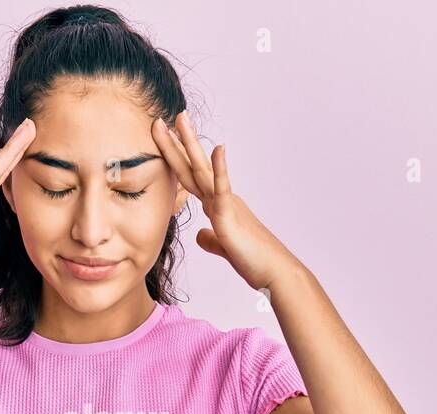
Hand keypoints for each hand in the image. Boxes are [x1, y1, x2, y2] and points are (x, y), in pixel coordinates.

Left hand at [152, 112, 295, 290]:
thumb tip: (200, 234)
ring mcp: (225, 205)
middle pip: (192, 167)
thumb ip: (211, 239)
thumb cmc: (253, 260)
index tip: (163, 139)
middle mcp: (220, 200)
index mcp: (216, 206)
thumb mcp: (224, 247)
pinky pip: (223, 190)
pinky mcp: (231, 217)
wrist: (274, 272)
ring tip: (181, 119)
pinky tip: (217, 149)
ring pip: (203, 171)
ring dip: (191, 144)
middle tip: (161, 118)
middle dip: (176, 143)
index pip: (190, 178)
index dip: (175, 160)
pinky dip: (220, 170)